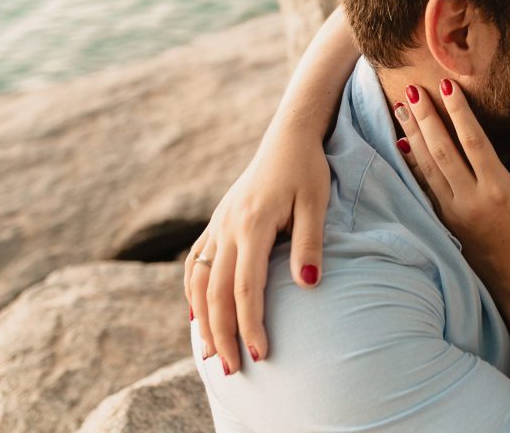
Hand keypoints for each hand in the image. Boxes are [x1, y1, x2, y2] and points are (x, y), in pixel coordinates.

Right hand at [184, 125, 329, 372]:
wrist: (288, 138)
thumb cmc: (307, 170)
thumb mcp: (316, 202)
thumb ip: (310, 242)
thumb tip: (307, 284)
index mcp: (252, 224)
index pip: (246, 287)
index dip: (252, 324)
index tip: (262, 354)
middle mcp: (227, 227)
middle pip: (216, 293)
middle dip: (222, 334)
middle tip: (232, 370)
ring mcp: (217, 225)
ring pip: (199, 282)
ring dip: (203, 319)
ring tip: (210, 353)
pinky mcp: (216, 223)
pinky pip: (194, 264)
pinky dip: (192, 292)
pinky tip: (196, 314)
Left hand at [393, 80, 509, 305]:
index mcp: (497, 190)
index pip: (474, 142)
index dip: (459, 113)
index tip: (448, 87)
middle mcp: (470, 198)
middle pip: (443, 150)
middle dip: (426, 117)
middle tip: (412, 89)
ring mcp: (452, 211)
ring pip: (427, 166)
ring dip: (413, 135)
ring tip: (401, 107)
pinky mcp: (442, 221)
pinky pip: (422, 187)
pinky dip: (410, 164)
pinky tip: (400, 144)